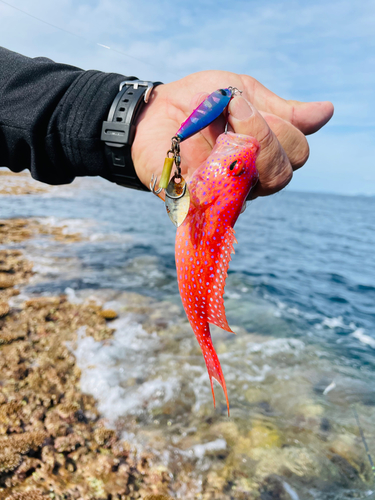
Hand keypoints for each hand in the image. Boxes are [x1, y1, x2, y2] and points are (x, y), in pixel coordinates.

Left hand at [132, 70, 333, 198]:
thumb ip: (280, 108)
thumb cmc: (198, 101)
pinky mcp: (197, 204)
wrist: (152, 112)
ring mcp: (227, 193)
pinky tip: (193, 158)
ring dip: (237, 157)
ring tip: (212, 134)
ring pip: (254, 190)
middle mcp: (252, 176)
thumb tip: (328, 112)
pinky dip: (206, 183)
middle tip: (232, 114)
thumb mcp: (241, 91)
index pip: (297, 152)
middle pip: (281, 175)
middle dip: (263, 142)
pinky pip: (213, 206)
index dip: (280, 131)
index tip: (240, 104)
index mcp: (266, 149)